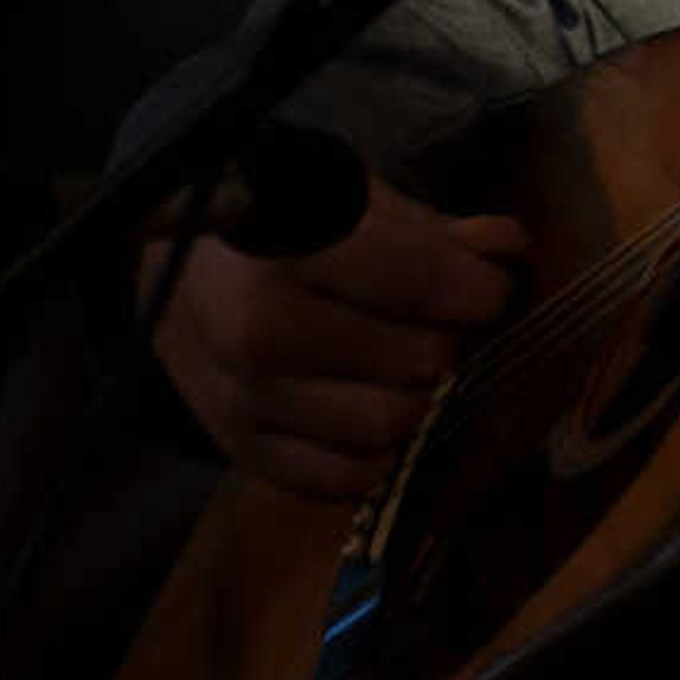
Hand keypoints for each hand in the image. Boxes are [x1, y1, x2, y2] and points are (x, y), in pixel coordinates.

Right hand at [144, 171, 528, 498]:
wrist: (171, 276)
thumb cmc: (282, 226)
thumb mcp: (354, 200)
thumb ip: (434, 231)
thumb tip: (508, 251)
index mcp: (290, 244)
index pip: (424, 282)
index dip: (480, 290)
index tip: (486, 288)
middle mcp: (260, 327)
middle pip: (424, 362)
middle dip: (451, 344)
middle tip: (439, 327)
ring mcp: (244, 397)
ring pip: (390, 428)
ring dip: (418, 403)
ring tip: (403, 370)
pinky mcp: (239, 450)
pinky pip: (344, 479)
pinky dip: (374, 453)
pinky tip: (366, 407)